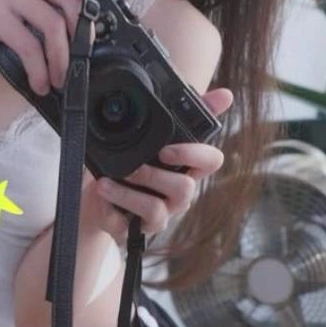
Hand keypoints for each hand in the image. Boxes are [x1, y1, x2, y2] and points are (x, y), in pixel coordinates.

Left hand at [82, 88, 233, 243]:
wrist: (99, 196)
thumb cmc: (136, 164)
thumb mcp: (156, 137)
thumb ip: (189, 113)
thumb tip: (226, 94)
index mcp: (188, 169)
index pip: (211, 162)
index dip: (194, 155)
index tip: (166, 150)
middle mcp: (178, 195)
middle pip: (185, 188)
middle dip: (154, 176)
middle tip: (132, 167)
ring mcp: (160, 215)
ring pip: (157, 210)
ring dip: (128, 194)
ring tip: (106, 183)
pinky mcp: (136, 231)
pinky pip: (129, 227)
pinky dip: (111, 208)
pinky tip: (101, 194)